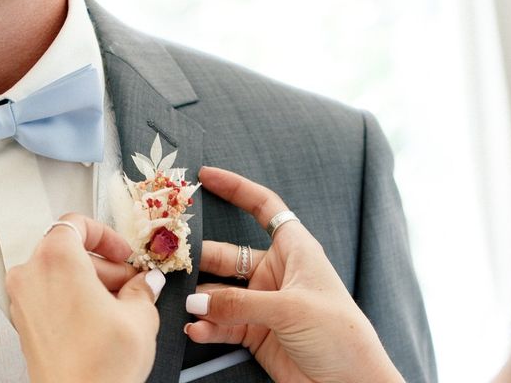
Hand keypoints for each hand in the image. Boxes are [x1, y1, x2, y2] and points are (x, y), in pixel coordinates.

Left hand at [6, 213, 164, 382]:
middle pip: (69, 249)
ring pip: (60, 272)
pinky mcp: (24, 323)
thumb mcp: (139, 316)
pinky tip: (101, 318)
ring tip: (120, 304)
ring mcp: (23, 301)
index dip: (106, 235)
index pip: (76, 223)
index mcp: (57, 259)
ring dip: (91, 281)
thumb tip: (146, 281)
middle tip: (131, 282)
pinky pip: (50, 294)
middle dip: (104, 264)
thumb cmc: (99, 366)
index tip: (123, 253)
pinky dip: (74, 297)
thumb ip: (142, 288)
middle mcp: (32, 275)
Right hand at [185, 167, 404, 382]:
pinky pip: (222, 322)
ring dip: (200, 298)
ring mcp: (262, 303)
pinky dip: (208, 326)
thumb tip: (195, 302)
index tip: (206, 177)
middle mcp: (275, 272)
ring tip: (178, 302)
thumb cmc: (340, 334)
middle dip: (200, 255)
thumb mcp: (290, 309)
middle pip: (228, 254)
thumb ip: (239, 304)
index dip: (237, 188)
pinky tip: (196, 330)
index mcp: (294, 250)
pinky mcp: (255, 332)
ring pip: (219, 291)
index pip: (263, 207)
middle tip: (171, 259)